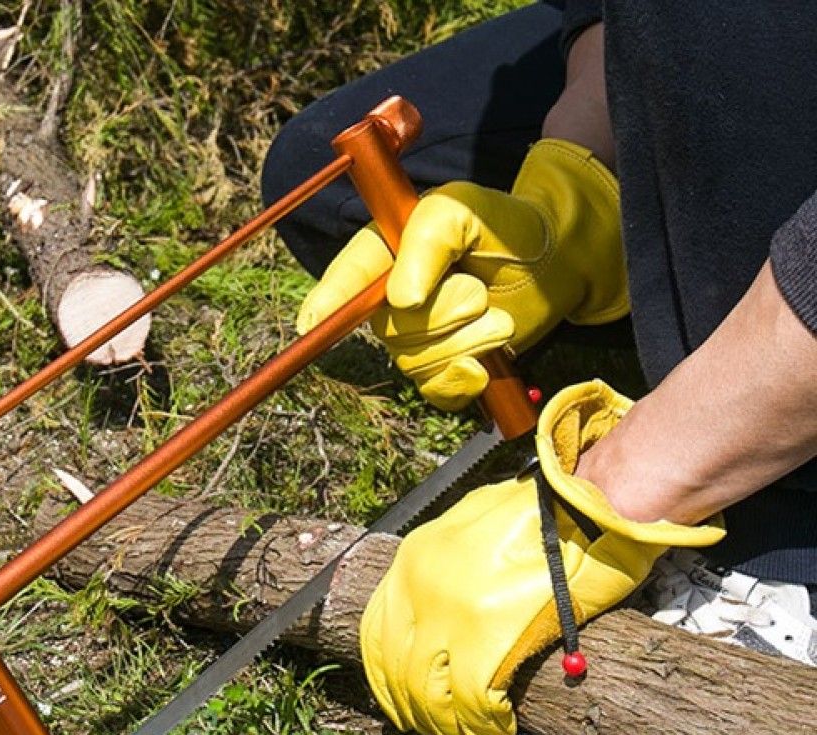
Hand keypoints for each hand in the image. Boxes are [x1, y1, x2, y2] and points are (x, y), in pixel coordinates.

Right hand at [298, 140, 628, 410]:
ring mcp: (417, 338)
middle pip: (392, 329)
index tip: (309, 325)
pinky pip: (436, 391)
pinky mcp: (444, 369)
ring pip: (418, 361)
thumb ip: (428, 242)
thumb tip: (400, 300)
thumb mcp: (460, 213)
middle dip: (445, 315)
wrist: (554, 262)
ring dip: (468, 341)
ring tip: (498, 316)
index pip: (346, 282)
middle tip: (480, 292)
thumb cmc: (502, 227)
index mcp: (384, 254)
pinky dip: (463, 382)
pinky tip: (485, 366)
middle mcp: (390, 300)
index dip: (325, 304)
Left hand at [359, 381, 723, 734]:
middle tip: (439, 729)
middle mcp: (420, 588)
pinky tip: (498, 728)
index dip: (389, 676)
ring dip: (447, 726)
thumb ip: (450, 557)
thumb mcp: (476, 518)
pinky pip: (472, 705)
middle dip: (416, 710)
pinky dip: (483, 727)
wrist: (594, 502)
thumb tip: (443, 599)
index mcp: (414, 560)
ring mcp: (451, 616)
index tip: (406, 698)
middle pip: (396, 672)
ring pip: (427, 695)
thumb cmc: (547, 510)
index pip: (377, 633)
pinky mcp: (490, 641)